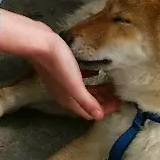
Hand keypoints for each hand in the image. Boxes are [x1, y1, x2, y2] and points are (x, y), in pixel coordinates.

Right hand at [0, 10, 120, 119]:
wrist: (39, 42)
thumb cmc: (59, 64)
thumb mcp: (75, 84)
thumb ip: (87, 101)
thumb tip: (99, 117)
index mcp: (68, 100)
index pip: (89, 113)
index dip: (105, 110)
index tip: (120, 102)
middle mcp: (64, 93)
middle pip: (87, 102)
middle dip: (103, 101)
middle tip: (118, 93)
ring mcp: (61, 81)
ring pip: (83, 90)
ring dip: (97, 90)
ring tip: (110, 83)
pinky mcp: (61, 68)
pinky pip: (79, 78)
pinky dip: (90, 78)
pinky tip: (96, 71)